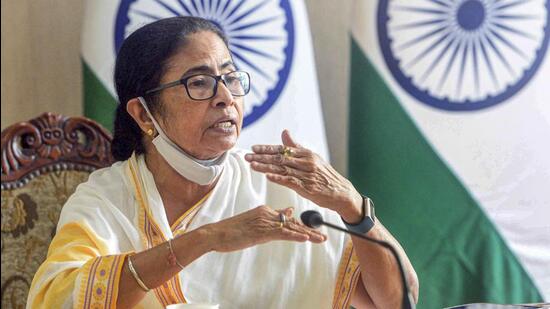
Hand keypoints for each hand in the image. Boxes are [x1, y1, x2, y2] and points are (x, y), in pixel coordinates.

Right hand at [203, 206, 325, 252]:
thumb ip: (267, 219)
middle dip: (310, 229)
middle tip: (324, 235)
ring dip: (308, 234)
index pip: (287, 217)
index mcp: (264, 210)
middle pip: (293, 222)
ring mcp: (265, 222)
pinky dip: (295, 236)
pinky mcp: (261, 231)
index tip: (314, 228)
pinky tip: (306, 239)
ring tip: (321, 239)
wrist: (215, 234)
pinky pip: (283, 234)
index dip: (301, 224)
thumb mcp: (251, 222)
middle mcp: (267, 213)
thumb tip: (286, 213)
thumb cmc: (230, 230)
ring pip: (291, 228)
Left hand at [245, 130, 362, 222]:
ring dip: (266, 167)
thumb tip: (284, 132)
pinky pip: (291, 182)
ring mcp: (307, 175)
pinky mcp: (308, 188)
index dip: (267, 149)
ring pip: (283, 169)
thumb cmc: (325, 176)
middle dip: (261, 157)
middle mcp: (306, 162)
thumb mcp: (312, 158)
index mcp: (306, 154)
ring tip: (252, 165)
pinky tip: (268, 177)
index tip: (253, 148)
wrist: (341, 193)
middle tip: (247, 156)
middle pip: (280, 158)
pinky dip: (279, 178)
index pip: (283, 149)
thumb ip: (296, 147)